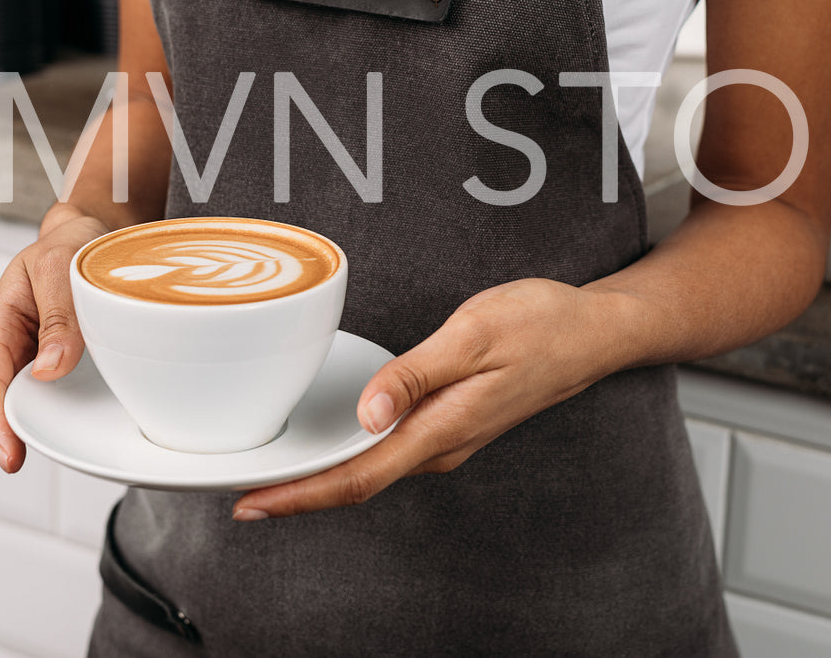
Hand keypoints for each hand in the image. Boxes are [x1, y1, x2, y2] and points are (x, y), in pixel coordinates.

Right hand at [0, 211, 111, 472]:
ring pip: (24, 401)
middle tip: (17, 462)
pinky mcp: (58, 362)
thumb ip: (58, 315)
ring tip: (54, 453)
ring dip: (32, 428)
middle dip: (3, 434)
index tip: (7, 450)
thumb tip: (49, 369)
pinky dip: (58, 414)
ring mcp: (32, 356)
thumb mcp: (61, 267)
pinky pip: (52, 394)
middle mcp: (10, 345)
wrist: (91, 234)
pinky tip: (76, 431)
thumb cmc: (69, 246)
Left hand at [230, 278, 633, 519]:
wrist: (592, 332)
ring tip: (268, 472)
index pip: (360, 476)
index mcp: (442, 428)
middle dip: (297, 493)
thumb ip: (416, 374)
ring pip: (371, 468)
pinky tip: (328, 441)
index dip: (301, 496)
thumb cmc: (539, 325)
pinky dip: (349, 453)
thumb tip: (368, 414)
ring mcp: (446, 437)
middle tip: (238, 492)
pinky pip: (388, 450)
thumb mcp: (473, 335)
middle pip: (357, 482)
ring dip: (320, 476)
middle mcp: (440, 445)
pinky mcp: (449, 422)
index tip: (252, 505)